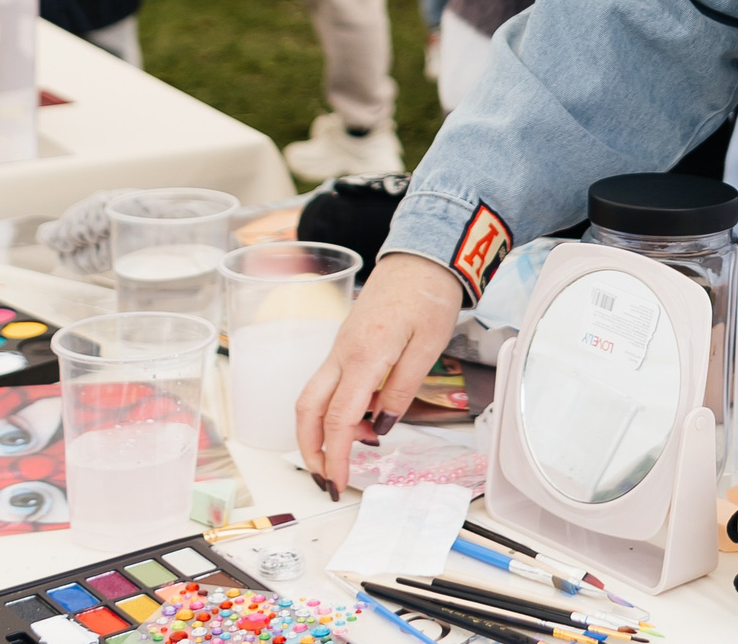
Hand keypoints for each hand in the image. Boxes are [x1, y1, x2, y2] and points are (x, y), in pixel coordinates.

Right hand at [295, 252, 463, 495]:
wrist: (422, 256)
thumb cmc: (429, 296)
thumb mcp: (428, 348)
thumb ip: (402, 390)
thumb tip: (380, 426)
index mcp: (365, 355)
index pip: (339, 418)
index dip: (335, 455)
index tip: (338, 482)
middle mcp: (342, 352)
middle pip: (308, 408)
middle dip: (309, 448)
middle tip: (327, 477)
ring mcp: (340, 346)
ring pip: (313, 396)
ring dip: (320, 430)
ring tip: (351, 450)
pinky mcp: (345, 343)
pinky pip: (329, 382)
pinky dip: (335, 408)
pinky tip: (361, 416)